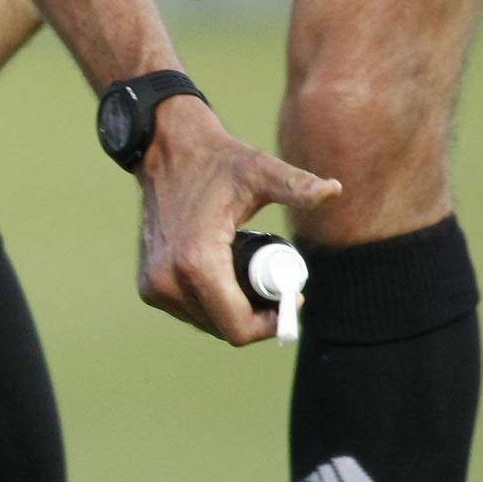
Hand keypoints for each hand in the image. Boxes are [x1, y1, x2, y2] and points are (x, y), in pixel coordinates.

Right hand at [133, 96, 339, 344]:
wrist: (166, 152)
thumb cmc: (217, 163)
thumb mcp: (261, 172)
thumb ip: (297, 185)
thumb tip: (334, 190)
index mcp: (196, 262)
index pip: (237, 327)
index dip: (271, 324)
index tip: (290, 300)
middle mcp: (168, 281)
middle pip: (225, 329)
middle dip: (256, 316)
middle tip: (276, 288)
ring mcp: (154, 287)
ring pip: (207, 323)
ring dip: (234, 311)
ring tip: (251, 278)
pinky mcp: (148, 286)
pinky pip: (190, 312)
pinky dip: (213, 304)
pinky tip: (226, 278)